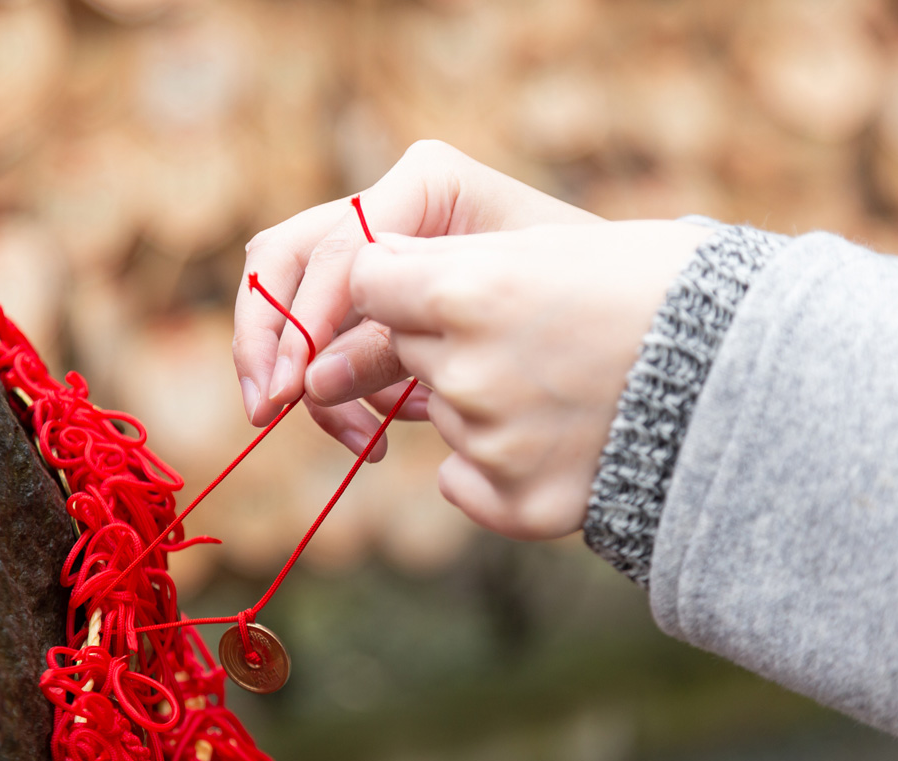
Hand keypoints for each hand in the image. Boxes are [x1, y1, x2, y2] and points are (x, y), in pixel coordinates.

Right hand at [234, 140, 600, 460]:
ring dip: (301, 376)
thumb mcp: (489, 323)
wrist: (630, 326)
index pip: (333, 249)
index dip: (300, 320)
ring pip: (288, 302)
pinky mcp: (376, 303)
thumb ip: (394, 346)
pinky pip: (322, 342)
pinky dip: (335, 392)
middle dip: (266, 339)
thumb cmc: (583, 304)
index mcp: (427, 184)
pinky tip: (378, 433)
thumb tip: (306, 384)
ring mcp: (377, 252)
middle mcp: (390, 206)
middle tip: (267, 410)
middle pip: (282, 260)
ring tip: (360, 439)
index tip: (292, 388)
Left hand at [336, 221, 710, 538]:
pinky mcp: (519, 502)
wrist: (755, 372)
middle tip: (525, 333)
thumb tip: (374, 270)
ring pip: (443, 410)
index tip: (432, 281)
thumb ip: (451, 257)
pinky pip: (462, 481)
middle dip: (442, 337)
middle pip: (403, 347)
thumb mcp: (551, 244)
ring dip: (478, 398)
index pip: (370, 280)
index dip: (399, 278)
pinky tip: (554, 438)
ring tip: (564, 383)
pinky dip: (492, 466)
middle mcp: (466, 371)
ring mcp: (490, 443)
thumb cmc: (659, 286)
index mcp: (468, 290)